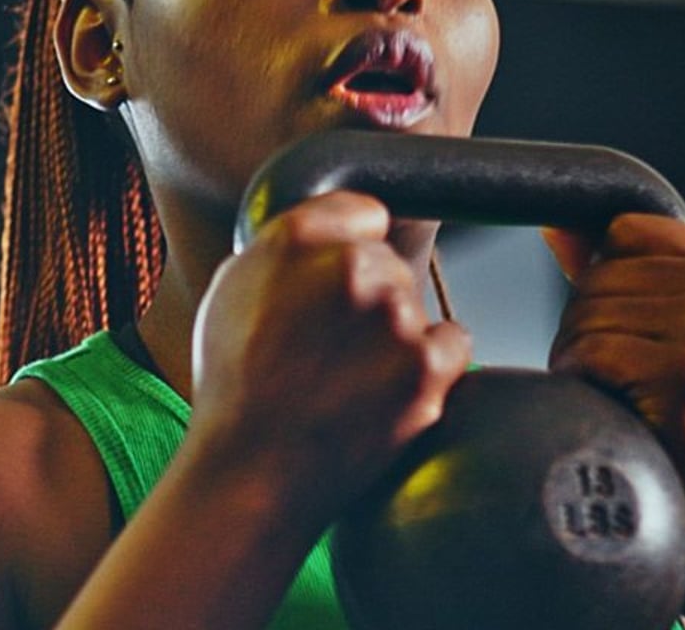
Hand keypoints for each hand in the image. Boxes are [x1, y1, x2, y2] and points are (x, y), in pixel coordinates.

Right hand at [189, 191, 470, 534]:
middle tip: (333, 345)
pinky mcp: (427, 369)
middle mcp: (354, 270)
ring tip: (348, 378)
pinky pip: (453, 342)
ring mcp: (396, 319)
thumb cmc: (233, 384)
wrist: (251, 472)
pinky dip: (431, 364)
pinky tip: (386, 388)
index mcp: (300, 239)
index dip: (352, 245)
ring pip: (415, 306)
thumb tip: (328, 228)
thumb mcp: (232, 288)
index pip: (364, 213)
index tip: (340, 279)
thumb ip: (285, 243)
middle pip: (390, 263)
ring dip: (395, 334)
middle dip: (370, 296)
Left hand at [543, 214, 684, 555]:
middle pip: (600, 274)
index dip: (607, 281)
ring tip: (624, 388)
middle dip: (590, 324)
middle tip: (627, 370)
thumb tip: (555, 223)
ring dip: (583, 355)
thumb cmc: (683, 399)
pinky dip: (585, 380)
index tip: (637, 328)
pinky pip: (592, 352)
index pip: (621, 232)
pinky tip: (620, 405)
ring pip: (588, 312)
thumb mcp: (667, 317)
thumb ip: (615, 264)